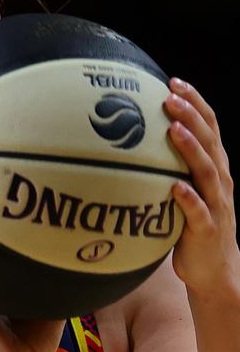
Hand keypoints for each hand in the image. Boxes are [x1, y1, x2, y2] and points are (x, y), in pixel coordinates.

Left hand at [164, 77, 239, 299]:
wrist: (214, 270)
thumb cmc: (192, 226)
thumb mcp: (185, 191)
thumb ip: (169, 168)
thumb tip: (132, 144)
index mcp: (215, 168)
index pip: (209, 127)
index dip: (195, 103)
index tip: (174, 81)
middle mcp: (219, 182)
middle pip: (209, 141)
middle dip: (191, 116)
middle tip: (169, 96)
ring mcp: (216, 205)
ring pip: (206, 172)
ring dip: (190, 149)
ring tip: (172, 130)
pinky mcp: (207, 230)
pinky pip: (199, 212)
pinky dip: (189, 199)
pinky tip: (175, 187)